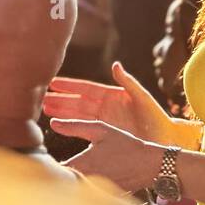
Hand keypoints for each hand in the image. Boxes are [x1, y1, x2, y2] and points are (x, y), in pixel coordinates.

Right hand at [44, 61, 173, 143]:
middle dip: (60, 99)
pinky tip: (58, 126)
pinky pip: (83, 128)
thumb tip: (116, 65)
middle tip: (41, 98)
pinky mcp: (104, 133)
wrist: (163, 139)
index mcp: (112, 95)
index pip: (86, 88)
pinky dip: (70, 126)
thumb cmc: (155, 117)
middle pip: (77, 102)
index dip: (70, 86)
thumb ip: (128, 82)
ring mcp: (103, 120)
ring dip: (61, 112)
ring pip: (77, 114)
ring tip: (44, 109)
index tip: (53, 82)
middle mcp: (105, 107)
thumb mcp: (142, 98)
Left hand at [49, 118, 162, 191]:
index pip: (55, 170)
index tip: (39, 161)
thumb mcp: (101, 130)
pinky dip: (80, 191)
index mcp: (83, 163)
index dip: (45, 167)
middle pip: (60, 183)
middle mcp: (86, 180)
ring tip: (58, 179)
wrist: (149, 166)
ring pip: (72, 190)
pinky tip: (79, 185)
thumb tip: (53, 123)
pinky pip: (84, 195)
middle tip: (45, 172)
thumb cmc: (126, 145)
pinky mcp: (101, 197)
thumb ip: (75, 126)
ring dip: (65, 185)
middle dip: (53, 178)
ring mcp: (94, 191)